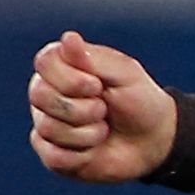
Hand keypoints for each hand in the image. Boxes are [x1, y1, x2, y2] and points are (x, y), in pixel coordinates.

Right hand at [27, 31, 178, 183]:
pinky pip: (53, 156)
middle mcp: (46, 92)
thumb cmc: (139, 100)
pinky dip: (82, 156)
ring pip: (48, 128)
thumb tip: (69, 38)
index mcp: (60, 66)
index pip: (44, 63)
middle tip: (104, 109)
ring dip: (88, 133)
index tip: (98, 85)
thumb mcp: (125, 73)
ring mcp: (45, 123)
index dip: (72, 79)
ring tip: (103, 129)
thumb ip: (94, 58)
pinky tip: (94, 151)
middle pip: (40, 96)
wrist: (154, 140)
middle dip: (82, 108)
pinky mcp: (51, 154)